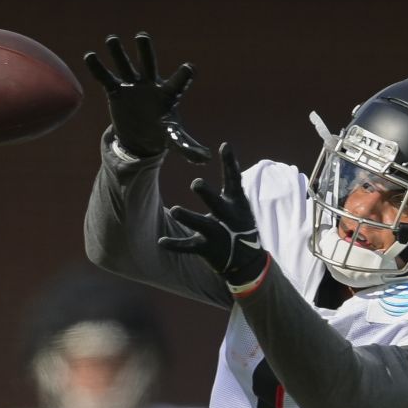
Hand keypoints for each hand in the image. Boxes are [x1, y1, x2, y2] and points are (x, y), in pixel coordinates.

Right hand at [83, 32, 210, 162]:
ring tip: (111, 39)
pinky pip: (106, 78)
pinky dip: (98, 68)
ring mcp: (132, 85)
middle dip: (145, 50)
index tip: (189, 68)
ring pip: (125, 65)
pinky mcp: (117, 91)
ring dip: (118, 52)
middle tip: (142, 36)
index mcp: (169, 94)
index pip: (179, 82)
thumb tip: (206, 159)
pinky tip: (89, 56)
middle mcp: (150, 84)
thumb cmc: (161, 130)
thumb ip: (187, 146)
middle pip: (149, 63)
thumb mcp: (174, 138)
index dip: (184, 75)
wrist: (141, 134)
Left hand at [158, 143, 267, 285]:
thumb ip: (231, 178)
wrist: (247, 261)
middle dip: (207, 195)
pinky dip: (175, 245)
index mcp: (236, 204)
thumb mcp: (239, 201)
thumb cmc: (239, 223)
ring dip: (189, 218)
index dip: (230, 163)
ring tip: (175, 210)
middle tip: (195, 182)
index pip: (233, 180)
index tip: (224, 146)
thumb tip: (227, 145)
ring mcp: (218, 235)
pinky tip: (160, 242)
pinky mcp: (207, 249)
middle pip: (217, 205)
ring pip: (202, 226)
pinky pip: (188, 247)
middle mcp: (228, 218)